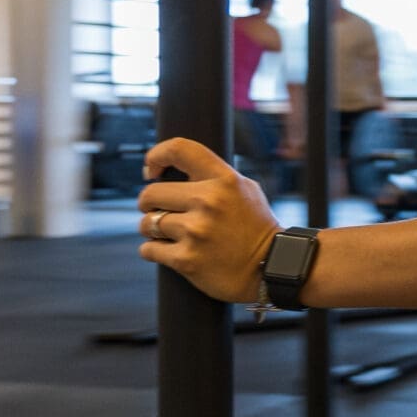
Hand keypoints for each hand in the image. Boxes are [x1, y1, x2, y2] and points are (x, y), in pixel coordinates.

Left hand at [140, 137, 280, 302]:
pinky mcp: (186, 260)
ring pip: (146, 223)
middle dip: (150, 204)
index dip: (156, 155)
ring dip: (152, 229)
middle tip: (159, 210)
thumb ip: (214, 176)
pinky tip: (169, 251)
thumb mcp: (245, 190)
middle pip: (151, 193)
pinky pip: (148, 250)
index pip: (179, 149)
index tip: (151, 170)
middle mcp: (209, 202)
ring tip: (170, 234)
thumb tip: (173, 169)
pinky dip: (153, 251)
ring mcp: (196, 232)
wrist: (269, 267)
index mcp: (224, 180)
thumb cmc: (255, 227)